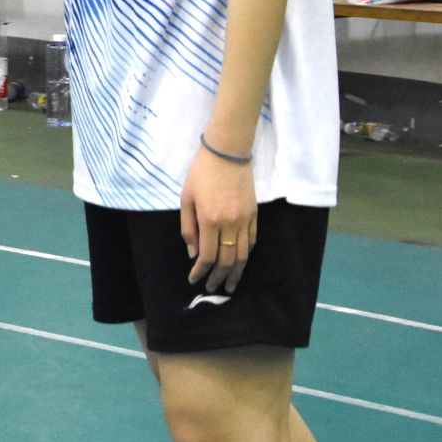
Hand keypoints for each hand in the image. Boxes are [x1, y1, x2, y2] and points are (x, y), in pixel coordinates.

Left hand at [182, 143, 257, 292]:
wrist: (227, 153)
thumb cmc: (201, 173)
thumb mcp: (186, 198)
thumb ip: (188, 228)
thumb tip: (193, 253)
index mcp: (210, 221)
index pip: (207, 256)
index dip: (200, 272)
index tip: (194, 280)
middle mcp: (230, 224)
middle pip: (228, 260)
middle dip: (219, 277)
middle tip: (213, 288)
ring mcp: (245, 220)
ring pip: (243, 255)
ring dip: (236, 273)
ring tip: (230, 285)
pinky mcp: (255, 215)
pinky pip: (252, 241)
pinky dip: (246, 255)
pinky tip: (240, 262)